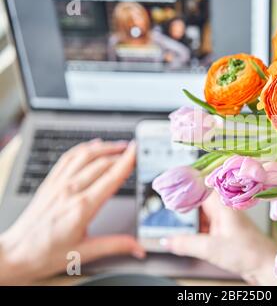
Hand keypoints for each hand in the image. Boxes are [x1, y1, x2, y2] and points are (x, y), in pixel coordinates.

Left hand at [0, 139, 144, 283]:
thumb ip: (115, 246)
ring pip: (84, 156)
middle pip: (101, 164)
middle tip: (134, 150)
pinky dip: (83, 148)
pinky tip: (93, 146)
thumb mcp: (85, 253)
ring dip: (104, 148)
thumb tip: (138, 248)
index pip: (111, 178)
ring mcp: (58, 184)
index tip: (137, 151)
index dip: (127, 161)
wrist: (15, 253)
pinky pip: (68, 158)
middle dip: (120, 154)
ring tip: (119, 145)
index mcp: (82, 208)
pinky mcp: (49, 183)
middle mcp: (70, 191)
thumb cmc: (46, 254)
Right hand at [163, 193, 276, 284]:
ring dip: (191, 213)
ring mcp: (225, 219)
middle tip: (168, 200)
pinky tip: (188, 229)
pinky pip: (207, 222)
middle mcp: (225, 208)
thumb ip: (186, 244)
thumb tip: (167, 241)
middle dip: (185, 199)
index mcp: (223, 204)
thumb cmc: (249, 252)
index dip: (187, 183)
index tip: (172, 184)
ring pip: (203, 211)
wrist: (265, 266)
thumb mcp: (211, 248)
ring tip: (174, 213)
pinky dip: (197, 224)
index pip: (202, 185)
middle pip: (200, 197)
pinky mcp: (225, 231)